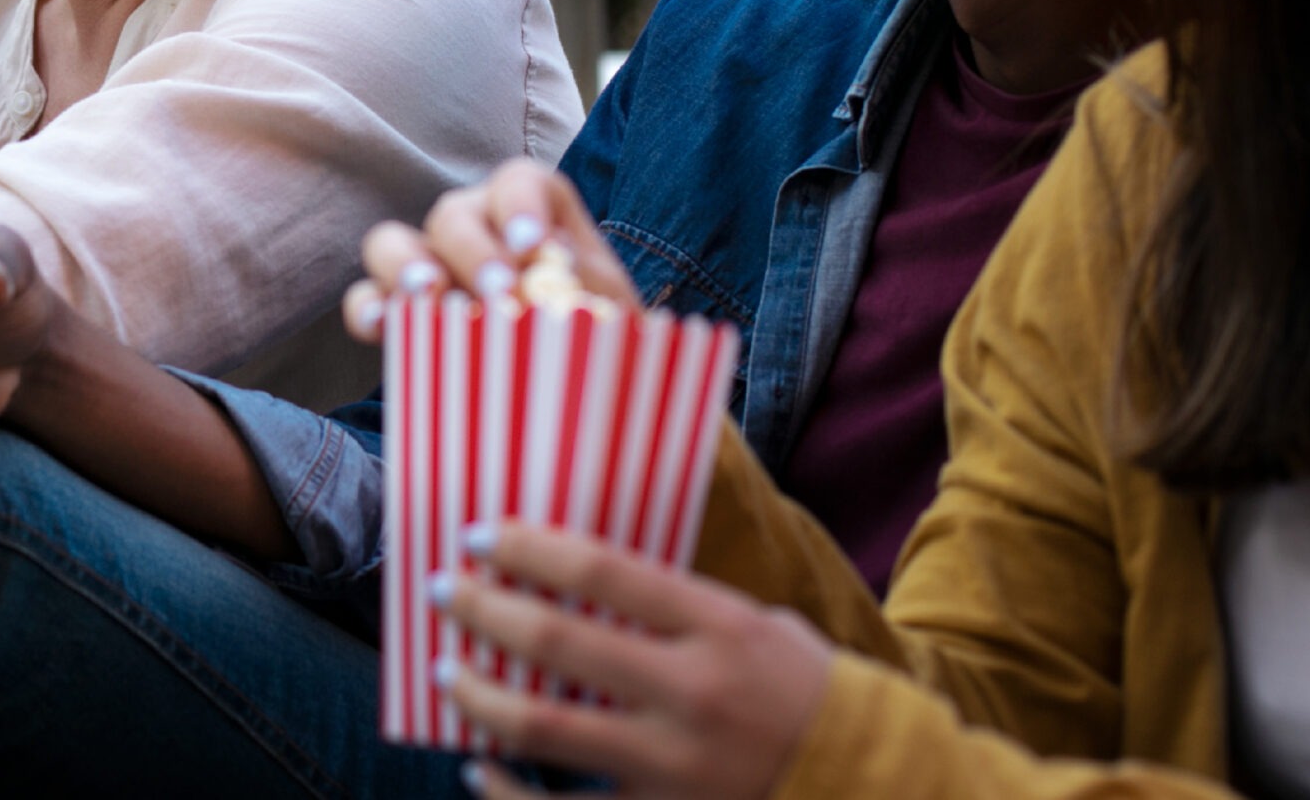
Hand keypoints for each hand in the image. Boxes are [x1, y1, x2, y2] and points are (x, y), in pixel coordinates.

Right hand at [344, 159, 636, 340]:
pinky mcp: (401, 309)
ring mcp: (431, 262)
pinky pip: (367, 296)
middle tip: (497, 292)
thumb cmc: (598, 333)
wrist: (579, 381)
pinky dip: (368, 308)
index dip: (521, 205)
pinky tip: (380, 328)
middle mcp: (475, 225)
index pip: (520, 182)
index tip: (534, 245)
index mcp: (533, 212)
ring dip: (406, 265)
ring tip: (427, 295)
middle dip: (472, 251)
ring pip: (393, 241)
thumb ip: (590, 291)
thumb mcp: (611, 309)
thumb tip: (561, 285)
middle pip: (454, 215)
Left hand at [438, 520, 830, 799]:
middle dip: (484, 611)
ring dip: (480, 697)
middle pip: (557, 643)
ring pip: (545, 731)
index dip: (528, 548)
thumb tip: (581, 569)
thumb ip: (675, 603)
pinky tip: (476, 768)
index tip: (479, 536)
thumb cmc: (800, 686)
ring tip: (445, 673)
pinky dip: (507, 795)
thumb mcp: (751, 622)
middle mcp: (689, 693)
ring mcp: (672, 765)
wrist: (868, 780)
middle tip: (442, 591)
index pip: (601, 572)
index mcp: (716, 627)